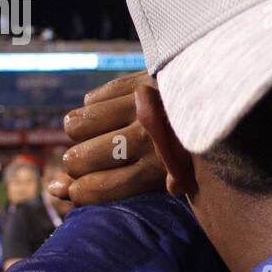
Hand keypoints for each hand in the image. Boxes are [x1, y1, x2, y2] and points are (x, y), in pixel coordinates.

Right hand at [55, 71, 166, 205]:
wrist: (218, 108)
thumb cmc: (179, 155)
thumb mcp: (155, 180)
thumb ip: (106, 187)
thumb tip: (53, 189)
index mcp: (159, 172)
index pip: (101, 188)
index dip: (79, 191)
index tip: (74, 188)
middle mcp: (149, 140)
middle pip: (80, 158)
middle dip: (75, 162)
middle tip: (87, 158)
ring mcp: (142, 106)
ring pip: (76, 126)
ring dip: (80, 132)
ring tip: (98, 133)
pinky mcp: (139, 80)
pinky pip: (91, 99)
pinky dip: (94, 108)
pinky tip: (114, 113)